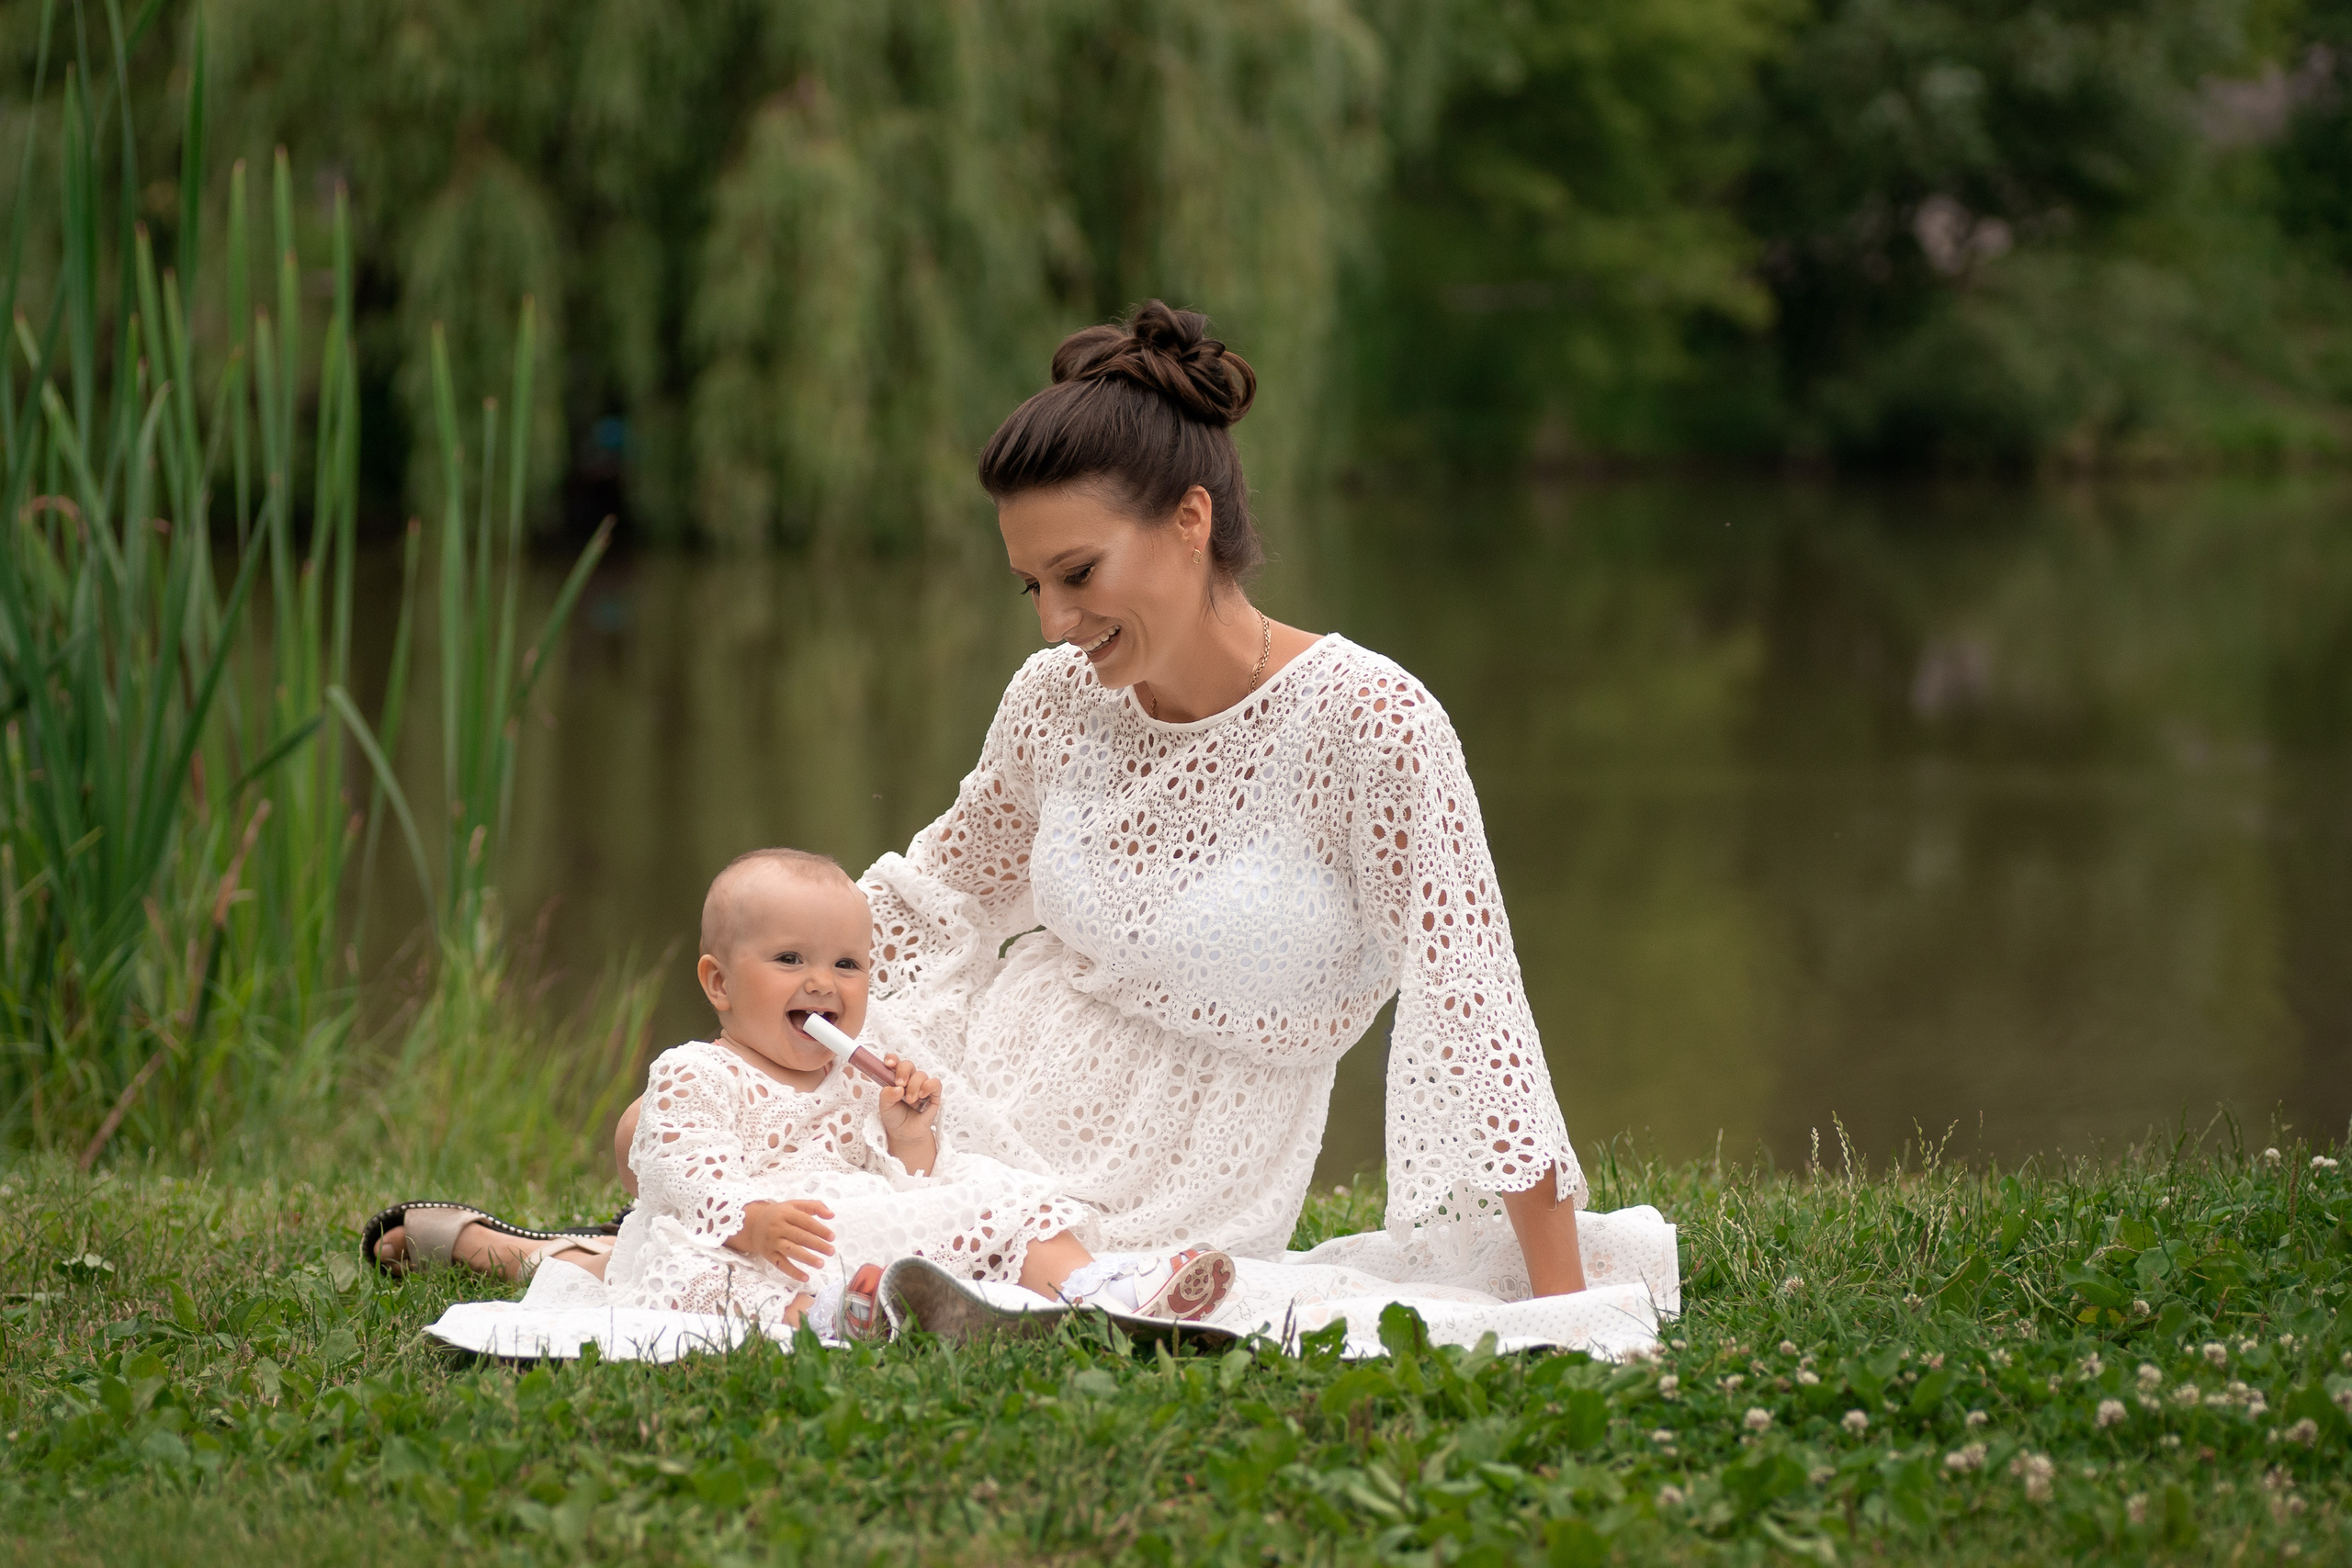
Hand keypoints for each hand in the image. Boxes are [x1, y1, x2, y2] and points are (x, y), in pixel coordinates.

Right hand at [726, 1198, 835, 1280]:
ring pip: (790, 1251)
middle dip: (817, 1244)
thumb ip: (814, 1206)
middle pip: (799, 1236)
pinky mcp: (768, 1254)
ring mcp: (772, 1241)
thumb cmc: (780, 1214)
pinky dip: (793, 1272)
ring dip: (807, 1258)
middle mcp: (777, 1227)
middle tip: (831, 1251)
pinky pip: (781, 1264)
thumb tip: (831, 1215)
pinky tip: (806, 1277)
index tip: (832, 1237)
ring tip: (821, 1264)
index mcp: (786, 1213)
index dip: (819, 1229)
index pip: (805, 1221)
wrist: (752, 1223)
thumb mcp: (794, 1205)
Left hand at [877, 1054, 940, 1170]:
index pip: (894, 1063)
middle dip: (903, 1071)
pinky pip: (935, 1083)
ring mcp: (922, 1086)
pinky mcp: (933, 1094)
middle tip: (900, 1084)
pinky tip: (921, 1095)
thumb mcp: (884, 1106)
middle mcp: (909, 1080)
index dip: (892, 1059)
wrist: (905, 1134)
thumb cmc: (894, 1117)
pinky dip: (928, 1086)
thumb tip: (898, 1088)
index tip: (888, 1063)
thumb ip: (887, 1095)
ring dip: (914, 1086)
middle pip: (908, 1065)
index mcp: (895, 1079)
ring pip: (921, 1074)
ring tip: (909, 1101)